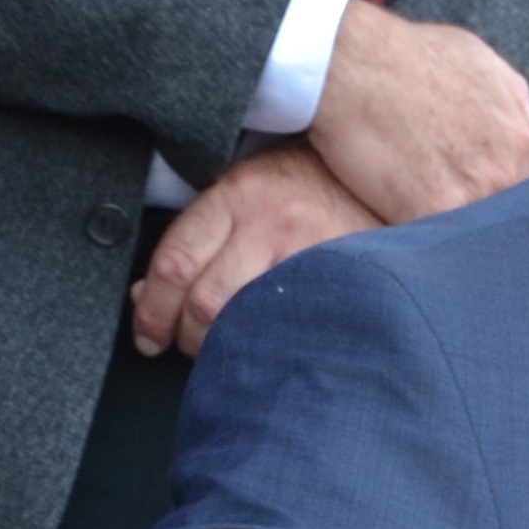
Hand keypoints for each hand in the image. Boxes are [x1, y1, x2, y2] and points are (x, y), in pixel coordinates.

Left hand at [132, 142, 381, 354]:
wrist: (381, 178)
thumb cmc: (310, 186)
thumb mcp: (248, 191)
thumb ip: (200, 237)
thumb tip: (148, 294)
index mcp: (236, 194)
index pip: (175, 263)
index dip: (152, 311)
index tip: (149, 334)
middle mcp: (270, 220)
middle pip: (205, 301)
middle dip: (186, 337)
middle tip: (186, 346)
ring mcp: (309, 252)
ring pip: (245, 320)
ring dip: (225, 349)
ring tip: (227, 351)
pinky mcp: (340, 277)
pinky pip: (290, 327)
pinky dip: (270, 348)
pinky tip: (267, 351)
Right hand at [306, 0, 528, 226]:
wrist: (347, 59)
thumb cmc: (406, 54)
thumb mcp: (479, 61)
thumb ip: (513, 104)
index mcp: (518, 138)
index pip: (527, 189)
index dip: (501, 196)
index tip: (476, 196)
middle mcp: (504, 169)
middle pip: (506, 215)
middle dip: (483, 217)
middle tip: (452, 213)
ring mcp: (469, 193)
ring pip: (475, 234)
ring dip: (455, 235)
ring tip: (428, 228)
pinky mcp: (428, 212)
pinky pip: (437, 243)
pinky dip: (423, 243)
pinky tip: (405, 233)